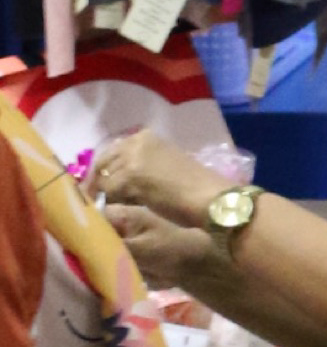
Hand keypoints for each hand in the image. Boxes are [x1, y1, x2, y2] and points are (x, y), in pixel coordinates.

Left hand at [91, 132, 229, 232]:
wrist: (207, 196)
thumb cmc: (193, 185)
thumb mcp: (164, 164)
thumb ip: (142, 163)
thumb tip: (117, 176)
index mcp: (146, 136)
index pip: (113, 151)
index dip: (107, 170)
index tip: (103, 186)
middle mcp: (136, 142)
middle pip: (103, 163)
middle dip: (99, 182)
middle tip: (100, 200)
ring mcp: (132, 159)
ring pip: (105, 179)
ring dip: (109, 195)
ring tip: (121, 207)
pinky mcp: (129, 178)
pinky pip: (110, 194)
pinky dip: (115, 204)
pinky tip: (129, 209)